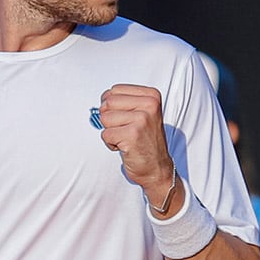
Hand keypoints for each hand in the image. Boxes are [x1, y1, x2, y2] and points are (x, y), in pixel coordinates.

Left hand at [96, 84, 178, 212]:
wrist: (157, 168)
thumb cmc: (146, 141)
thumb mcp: (142, 113)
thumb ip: (123, 102)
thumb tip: (102, 100)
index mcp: (151, 95)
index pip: (114, 90)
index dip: (112, 107)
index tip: (125, 118)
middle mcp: (149, 105)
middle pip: (107, 103)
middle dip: (109, 119)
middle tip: (124, 130)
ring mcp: (142, 119)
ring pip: (104, 119)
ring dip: (110, 132)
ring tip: (126, 139)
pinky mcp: (132, 135)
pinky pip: (105, 134)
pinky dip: (111, 144)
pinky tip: (125, 147)